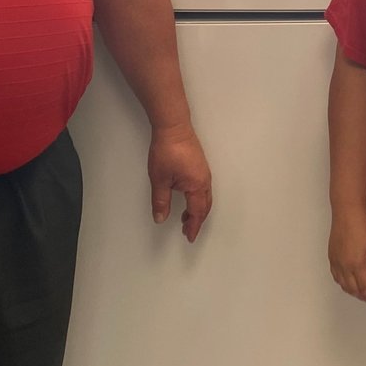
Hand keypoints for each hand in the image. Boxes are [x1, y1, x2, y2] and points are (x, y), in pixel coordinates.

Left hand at [148, 123, 212, 241]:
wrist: (173, 127)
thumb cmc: (167, 150)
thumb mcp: (160, 180)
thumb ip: (161, 201)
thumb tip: (161, 218)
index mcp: (197, 186)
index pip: (197, 213)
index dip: (193, 226)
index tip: (189, 237)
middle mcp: (204, 180)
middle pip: (205, 207)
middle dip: (197, 220)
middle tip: (188, 230)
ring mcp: (204, 172)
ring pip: (205, 198)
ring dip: (198, 210)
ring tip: (187, 218)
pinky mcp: (200, 166)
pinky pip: (204, 189)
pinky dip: (198, 200)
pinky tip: (189, 199)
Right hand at [328, 206, 365, 304]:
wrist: (347, 211)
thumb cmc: (364, 225)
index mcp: (358, 264)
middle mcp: (344, 266)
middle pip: (354, 291)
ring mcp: (336, 262)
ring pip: (344, 286)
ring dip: (355, 292)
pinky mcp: (331, 257)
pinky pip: (336, 277)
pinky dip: (345, 284)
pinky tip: (352, 282)